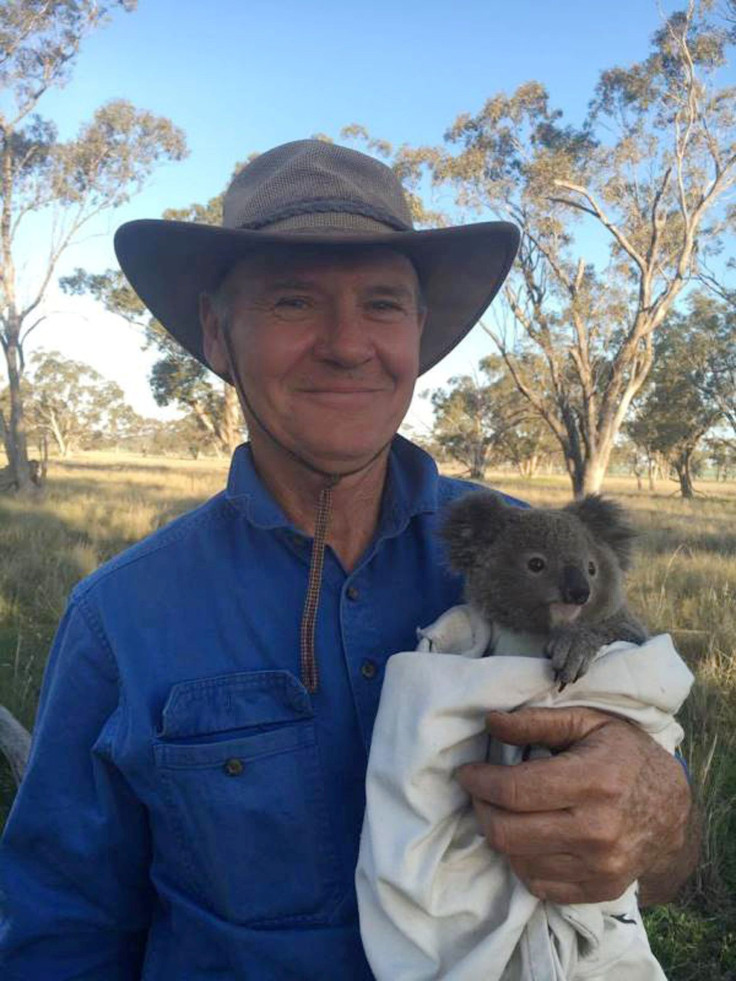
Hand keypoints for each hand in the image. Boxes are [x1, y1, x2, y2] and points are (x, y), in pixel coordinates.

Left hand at [456, 706, 693, 904]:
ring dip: (499, 834)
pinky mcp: (599, 890)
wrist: (673, 809)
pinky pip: (538, 884)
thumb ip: (538, 721)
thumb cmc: (626, 756)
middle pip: (508, 833)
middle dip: (481, 809)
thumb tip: (490, 722)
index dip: (480, 782)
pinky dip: (522, 859)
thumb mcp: (589, 723)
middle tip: (479, 792)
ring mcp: (600, 867)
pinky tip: (526, 835)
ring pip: (517, 861)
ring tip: (503, 810)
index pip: (515, 791)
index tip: (467, 773)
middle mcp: (597, 831)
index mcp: (594, 782)